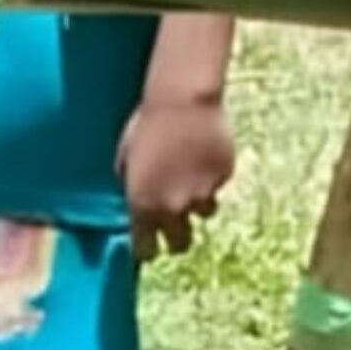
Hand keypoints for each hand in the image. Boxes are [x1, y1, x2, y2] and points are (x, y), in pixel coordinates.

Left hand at [119, 91, 235, 261]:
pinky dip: (212, 175)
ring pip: (205, 213)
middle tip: (175, 224)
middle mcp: (173, 207)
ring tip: (192, 177)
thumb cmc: (146, 125)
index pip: (145, 249)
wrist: (182, 99)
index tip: (149, 243)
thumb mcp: (126, 159)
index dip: (148, 247)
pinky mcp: (224, 176)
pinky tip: (204, 152)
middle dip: (176, 238)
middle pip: (180, 244)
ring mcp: (203, 193)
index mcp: (143, 206)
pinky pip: (218, 184)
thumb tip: (139, 200)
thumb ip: (133, 187)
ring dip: (198, 202)